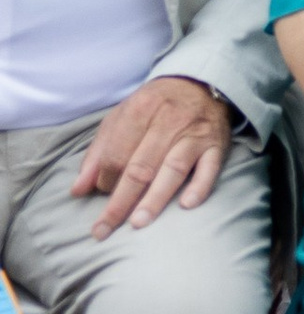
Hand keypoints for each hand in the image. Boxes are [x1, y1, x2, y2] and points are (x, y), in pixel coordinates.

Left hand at [70, 78, 233, 235]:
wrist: (200, 83)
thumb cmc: (154, 106)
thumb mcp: (121, 118)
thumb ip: (99, 152)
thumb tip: (78, 190)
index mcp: (140, 109)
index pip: (116, 153)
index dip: (104, 178)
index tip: (101, 192)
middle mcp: (168, 120)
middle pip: (140, 166)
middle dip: (120, 201)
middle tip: (104, 230)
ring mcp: (194, 133)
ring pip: (172, 169)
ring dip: (155, 198)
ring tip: (138, 223)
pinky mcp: (216, 144)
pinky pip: (209, 168)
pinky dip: (199, 186)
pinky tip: (187, 205)